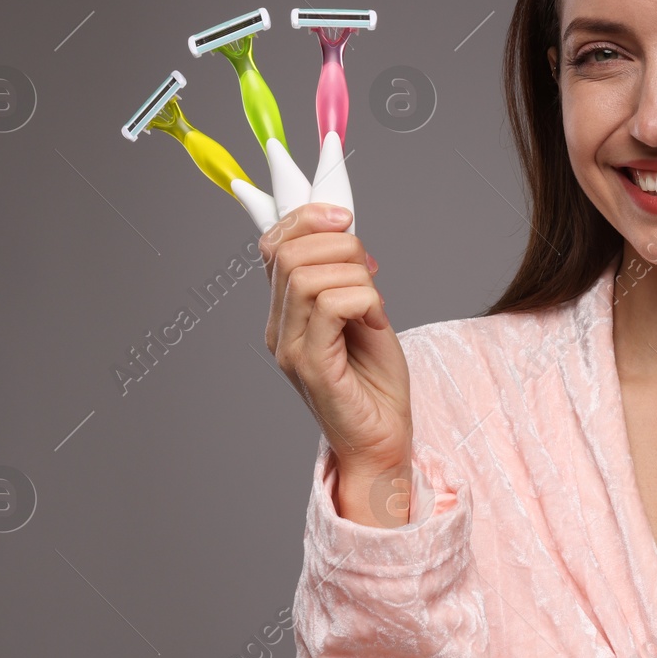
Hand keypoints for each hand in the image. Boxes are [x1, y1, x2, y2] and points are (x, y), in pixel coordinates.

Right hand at [260, 203, 411, 527]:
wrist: (383, 440)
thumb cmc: (376, 382)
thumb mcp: (364, 312)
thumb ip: (346, 275)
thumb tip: (344, 228)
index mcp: (286, 312)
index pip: (273, 244)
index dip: (307, 217)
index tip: (345, 217)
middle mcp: (279, 328)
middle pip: (290, 252)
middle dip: (342, 246)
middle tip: (371, 271)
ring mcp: (291, 348)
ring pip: (310, 275)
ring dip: (358, 277)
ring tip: (376, 305)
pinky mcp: (312, 365)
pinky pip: (331, 305)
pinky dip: (364, 301)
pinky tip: (376, 321)